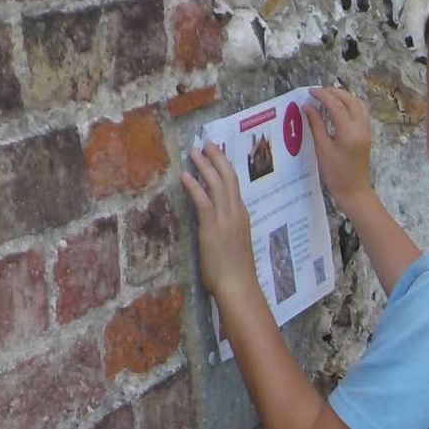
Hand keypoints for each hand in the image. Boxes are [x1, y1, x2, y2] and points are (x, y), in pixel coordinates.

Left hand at [181, 142, 258, 301]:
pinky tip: (186, 176)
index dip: (225, 167)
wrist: (238, 285)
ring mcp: (226, 219)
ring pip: (217, 184)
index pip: (235, 185)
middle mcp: (236, 213)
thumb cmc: (235, 272)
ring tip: (194, 152)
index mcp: (242, 216)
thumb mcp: (234, 244)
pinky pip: (204, 201)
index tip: (217, 154)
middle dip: (217, 157)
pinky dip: (195, 186)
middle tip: (206, 143)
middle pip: (229, 177)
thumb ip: (226, 230)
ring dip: (205, 166)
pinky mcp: (213, 227)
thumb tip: (215, 224)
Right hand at [307, 85, 373, 211]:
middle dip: (334, 92)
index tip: (310, 91)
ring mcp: (366, 130)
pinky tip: (339, 107)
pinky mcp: (367, 134)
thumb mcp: (322, 148)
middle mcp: (361, 127)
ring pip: (358, 104)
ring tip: (328, 96)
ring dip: (344, 96)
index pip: (336, 105)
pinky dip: (350, 104)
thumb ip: (316, 124)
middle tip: (318, 92)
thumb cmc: (335, 173)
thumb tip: (308, 106)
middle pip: (349, 100)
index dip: (322, 95)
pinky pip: (361, 112)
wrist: (354, 190)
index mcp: (349, 131)